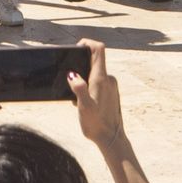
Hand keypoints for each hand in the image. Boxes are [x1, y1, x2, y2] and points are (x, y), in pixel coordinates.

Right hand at [69, 40, 126, 155]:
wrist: (111, 140)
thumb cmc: (97, 124)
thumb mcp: (84, 107)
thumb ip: (79, 88)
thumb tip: (72, 75)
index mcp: (101, 78)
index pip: (98, 49)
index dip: (87, 42)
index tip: (75, 47)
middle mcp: (108, 79)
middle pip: (94, 59)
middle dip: (79, 65)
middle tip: (70, 80)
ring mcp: (111, 86)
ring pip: (94, 72)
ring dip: (83, 78)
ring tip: (77, 97)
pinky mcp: (111, 93)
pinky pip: (97, 82)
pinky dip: (88, 86)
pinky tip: (84, 102)